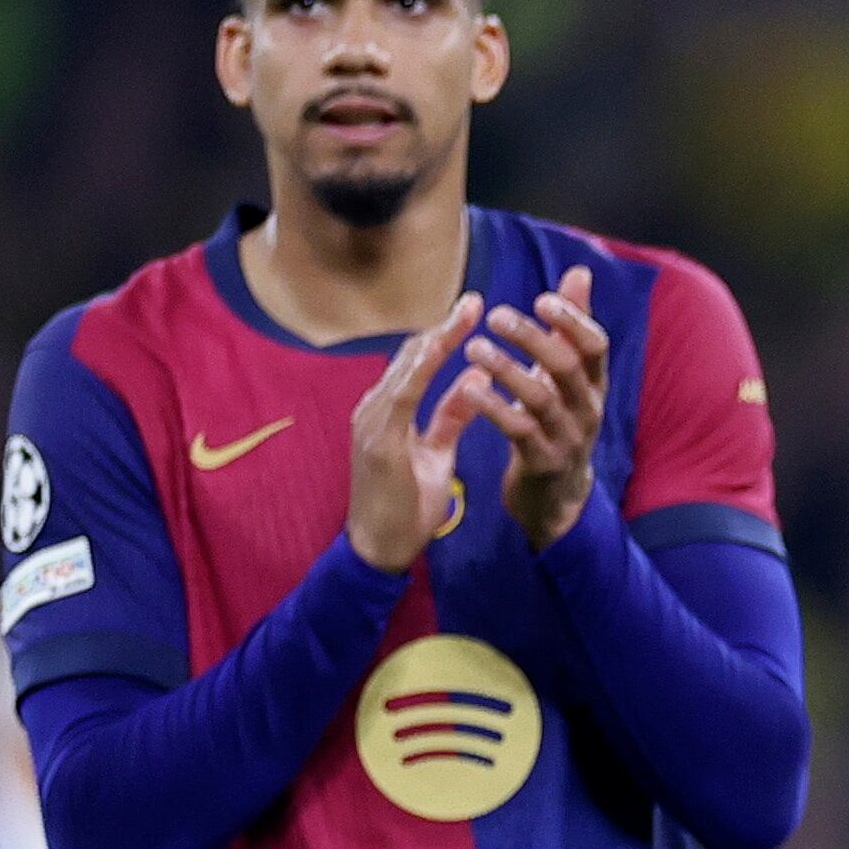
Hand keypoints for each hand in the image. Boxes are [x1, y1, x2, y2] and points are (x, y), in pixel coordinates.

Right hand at [347, 293, 489, 572]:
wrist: (382, 548)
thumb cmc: (408, 502)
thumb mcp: (438, 452)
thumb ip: (451, 416)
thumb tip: (475, 380)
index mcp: (389, 410)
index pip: (419, 362)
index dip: (445, 334)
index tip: (474, 310)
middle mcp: (376, 408)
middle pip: (411, 357)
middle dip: (443, 327)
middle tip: (475, 300)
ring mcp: (372, 422)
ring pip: (405, 369)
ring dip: (436, 340)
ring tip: (465, 316)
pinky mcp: (377, 441)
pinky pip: (401, 397)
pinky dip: (422, 371)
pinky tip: (441, 351)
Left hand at [459, 265, 609, 548]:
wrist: (555, 496)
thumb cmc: (557, 421)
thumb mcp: (569, 376)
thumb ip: (573, 325)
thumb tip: (579, 272)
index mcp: (594, 384)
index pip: (595, 345)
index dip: (573, 321)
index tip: (541, 299)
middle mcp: (587, 409)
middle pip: (566, 367)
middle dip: (531, 338)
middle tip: (494, 316)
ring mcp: (567, 438)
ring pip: (541, 398)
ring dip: (506, 369)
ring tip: (473, 347)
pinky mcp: (542, 463)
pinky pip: (519, 432)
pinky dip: (494, 408)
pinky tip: (470, 388)